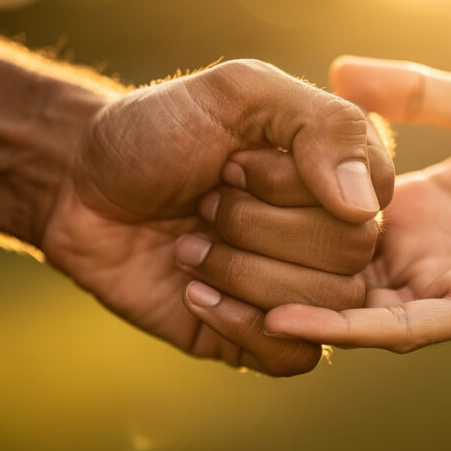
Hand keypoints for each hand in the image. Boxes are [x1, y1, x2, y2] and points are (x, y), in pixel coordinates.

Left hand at [40, 59, 392, 374]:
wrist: (81, 189)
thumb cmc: (159, 131)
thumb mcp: (239, 92)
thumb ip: (323, 124)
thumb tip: (364, 208)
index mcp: (340, 172)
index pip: (368, 202)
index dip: (292, 188)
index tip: (232, 161)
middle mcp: (331, 231)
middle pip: (348, 255)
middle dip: (256, 227)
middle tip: (206, 203)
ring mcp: (299, 287)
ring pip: (322, 308)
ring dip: (239, 272)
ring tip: (190, 245)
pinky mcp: (263, 337)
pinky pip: (292, 358)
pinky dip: (239, 325)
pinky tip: (194, 292)